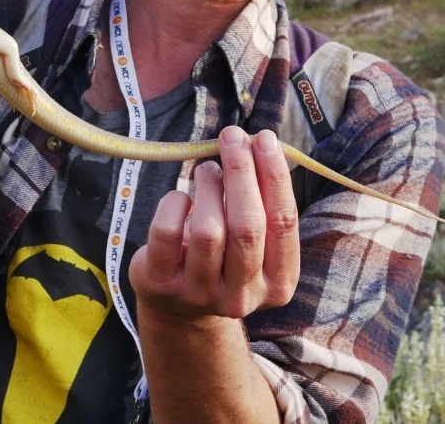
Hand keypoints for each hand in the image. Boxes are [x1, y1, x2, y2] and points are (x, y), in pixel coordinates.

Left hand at [131, 127, 301, 322]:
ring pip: (209, 230)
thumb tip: (256, 143)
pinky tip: (181, 198)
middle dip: (241, 172)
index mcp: (278, 282)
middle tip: (232, 136)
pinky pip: (167, 232)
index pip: (283, 222)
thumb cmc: (224, 259)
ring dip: (209, 186)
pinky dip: (174, 203)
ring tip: (207, 170)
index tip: (264, 138)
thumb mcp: (252, 242)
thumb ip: (261, 202)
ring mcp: (200, 294)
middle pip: (248, 225)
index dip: (274, 175)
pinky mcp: (162, 284)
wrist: (179, 309)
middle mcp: (243, 295)